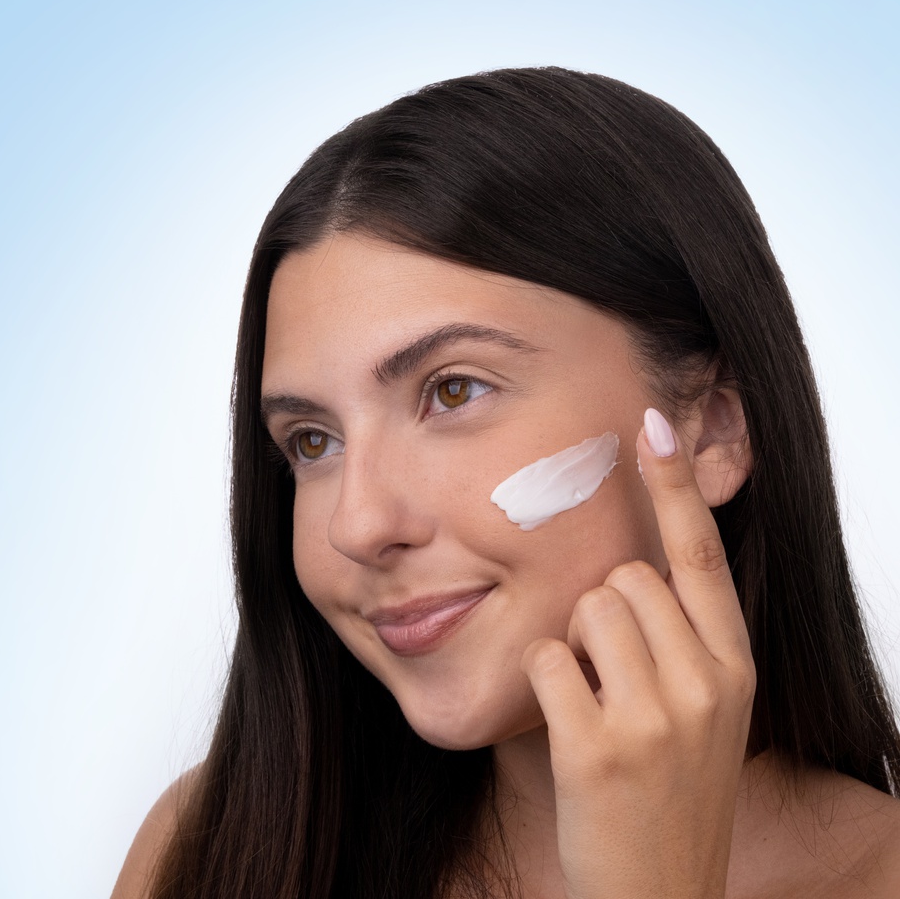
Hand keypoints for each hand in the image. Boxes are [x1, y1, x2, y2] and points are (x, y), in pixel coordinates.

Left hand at [521, 407, 755, 898]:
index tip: (654, 425)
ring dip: (574, 648)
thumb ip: (683, 637)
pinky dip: (544, 685)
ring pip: (584, 611)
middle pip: (623, 578)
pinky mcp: (599, 746)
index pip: (701, 555)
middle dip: (602, 613)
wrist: (658, 894)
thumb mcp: (704, 710)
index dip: (675, 486)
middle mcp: (707, 683)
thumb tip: (633, 564)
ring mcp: (656, 716)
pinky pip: (546, 659)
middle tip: (613, 677)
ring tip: (597, 704)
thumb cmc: (670, 791)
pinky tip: (570, 730)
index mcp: (733, 667)